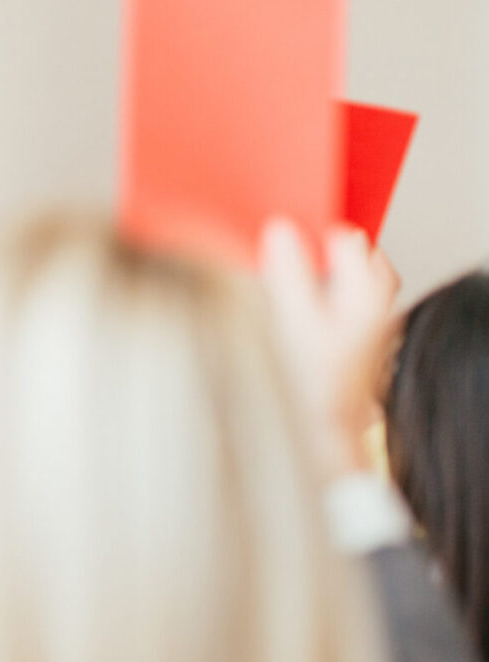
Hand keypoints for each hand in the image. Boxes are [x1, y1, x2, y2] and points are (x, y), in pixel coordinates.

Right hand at [259, 219, 399, 475]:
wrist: (327, 430)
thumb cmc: (315, 383)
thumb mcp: (293, 319)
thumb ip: (288, 271)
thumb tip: (280, 231)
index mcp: (369, 291)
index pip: (345, 238)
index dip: (310, 236)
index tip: (282, 247)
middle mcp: (381, 302)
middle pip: (353, 256)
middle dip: (319, 255)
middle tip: (286, 268)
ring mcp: (376, 321)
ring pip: (351, 279)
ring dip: (321, 279)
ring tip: (292, 297)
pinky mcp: (364, 337)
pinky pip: (346, 302)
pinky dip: (325, 301)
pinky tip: (301, 321)